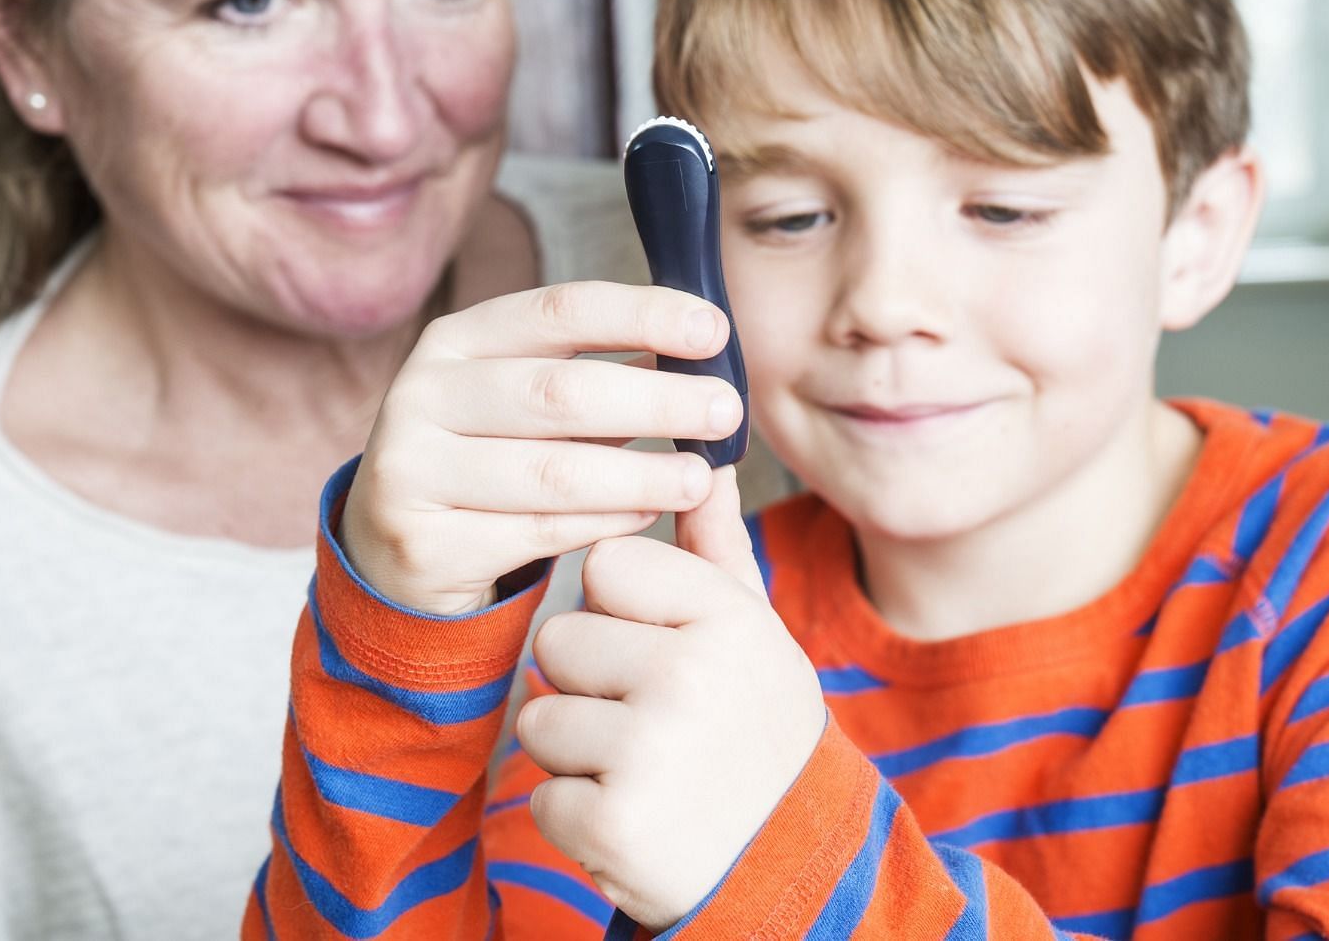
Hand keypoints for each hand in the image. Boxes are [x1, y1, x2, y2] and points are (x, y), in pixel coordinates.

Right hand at [338, 282, 743, 614]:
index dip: (642, 314)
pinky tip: (650, 515)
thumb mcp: (528, 402)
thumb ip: (599, 372)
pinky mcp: (422, 542)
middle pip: (561, 391)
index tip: (714, 328)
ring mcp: (412, 469)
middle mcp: (423, 395)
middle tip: (726, 411)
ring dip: (642, 473)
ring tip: (701, 478)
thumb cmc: (490, 460)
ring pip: (553, 471)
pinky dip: (606, 523)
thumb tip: (700, 345)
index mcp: (456, 342)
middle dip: (657, 401)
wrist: (398, 550)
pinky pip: (538, 533)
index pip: (559, 311)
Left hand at [518, 467, 827, 930]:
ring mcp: (648, 752)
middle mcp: (689, 676)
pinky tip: (637, 818)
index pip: (605, 565)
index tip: (663, 649)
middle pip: (558, 640)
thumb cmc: (757, 731)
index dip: (620, 611)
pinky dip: (576, 816)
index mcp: (725, 617)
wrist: (789, 864)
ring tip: (647, 770)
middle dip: (590, 684)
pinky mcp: (611, 824)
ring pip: (539, 719)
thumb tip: (703, 464)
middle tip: (656, 723)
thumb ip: (716, 549)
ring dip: (578, 753)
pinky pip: (540, 793)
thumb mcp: (755, 634)